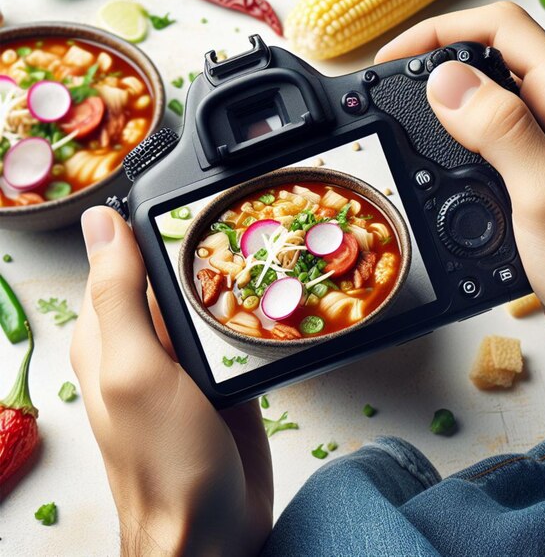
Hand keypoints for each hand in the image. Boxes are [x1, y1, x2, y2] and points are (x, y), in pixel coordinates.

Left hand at [71, 207, 272, 555]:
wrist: (214, 530)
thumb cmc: (166, 462)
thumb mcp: (136, 371)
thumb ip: (118, 296)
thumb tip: (102, 223)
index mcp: (107, 333)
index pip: (120, 254)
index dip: (149, 220)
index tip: (187, 193)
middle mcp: (141, 341)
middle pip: (168, 272)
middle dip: (199, 244)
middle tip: (240, 218)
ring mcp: (182, 358)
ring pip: (202, 296)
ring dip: (229, 274)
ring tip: (266, 250)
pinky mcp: (218, 374)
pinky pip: (229, 327)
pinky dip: (247, 308)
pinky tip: (270, 296)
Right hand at [376, 2, 544, 374]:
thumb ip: (499, 130)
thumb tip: (446, 81)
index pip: (500, 29)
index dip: (440, 32)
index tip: (392, 59)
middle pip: (491, 56)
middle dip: (436, 61)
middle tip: (391, 88)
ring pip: (486, 98)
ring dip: (443, 103)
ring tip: (405, 120)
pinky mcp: (536, 171)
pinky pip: (489, 138)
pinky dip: (455, 138)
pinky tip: (437, 159)